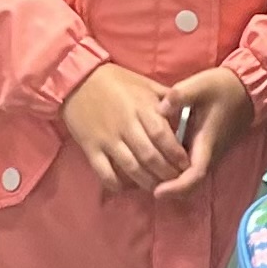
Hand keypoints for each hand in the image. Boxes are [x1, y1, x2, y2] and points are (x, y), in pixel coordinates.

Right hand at [63, 64, 188, 194]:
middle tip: (175, 181)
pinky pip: (103, 172)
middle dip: (166, 173)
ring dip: (146, 182)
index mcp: (142, 108)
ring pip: (130, 167)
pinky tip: (125, 188)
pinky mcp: (90, 147)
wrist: (76, 79)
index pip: (163, 136)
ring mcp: (107, 138)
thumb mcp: (145, 83)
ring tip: (157, 188)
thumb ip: (167, 98)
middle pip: (150, 156)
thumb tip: (189, 109)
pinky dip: (115, 184)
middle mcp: (126, 125)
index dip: (176, 154)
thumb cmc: (115, 80)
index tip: (186, 165)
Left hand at [154, 68, 253, 198]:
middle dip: (169, 190)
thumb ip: (180, 95)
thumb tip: (159, 108)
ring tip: (145, 175)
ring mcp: (210, 154)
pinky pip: (191, 170)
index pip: (196, 174)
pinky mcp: (207, 151)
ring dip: (171, 183)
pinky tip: (156, 163)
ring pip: (191, 179)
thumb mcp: (201, 84)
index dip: (177, 187)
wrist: (247, 89)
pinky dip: (175, 174)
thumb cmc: (223, 87)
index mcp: (208, 141)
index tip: (157, 192)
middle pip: (192, 185)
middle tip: (142, 184)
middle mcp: (210, 154)